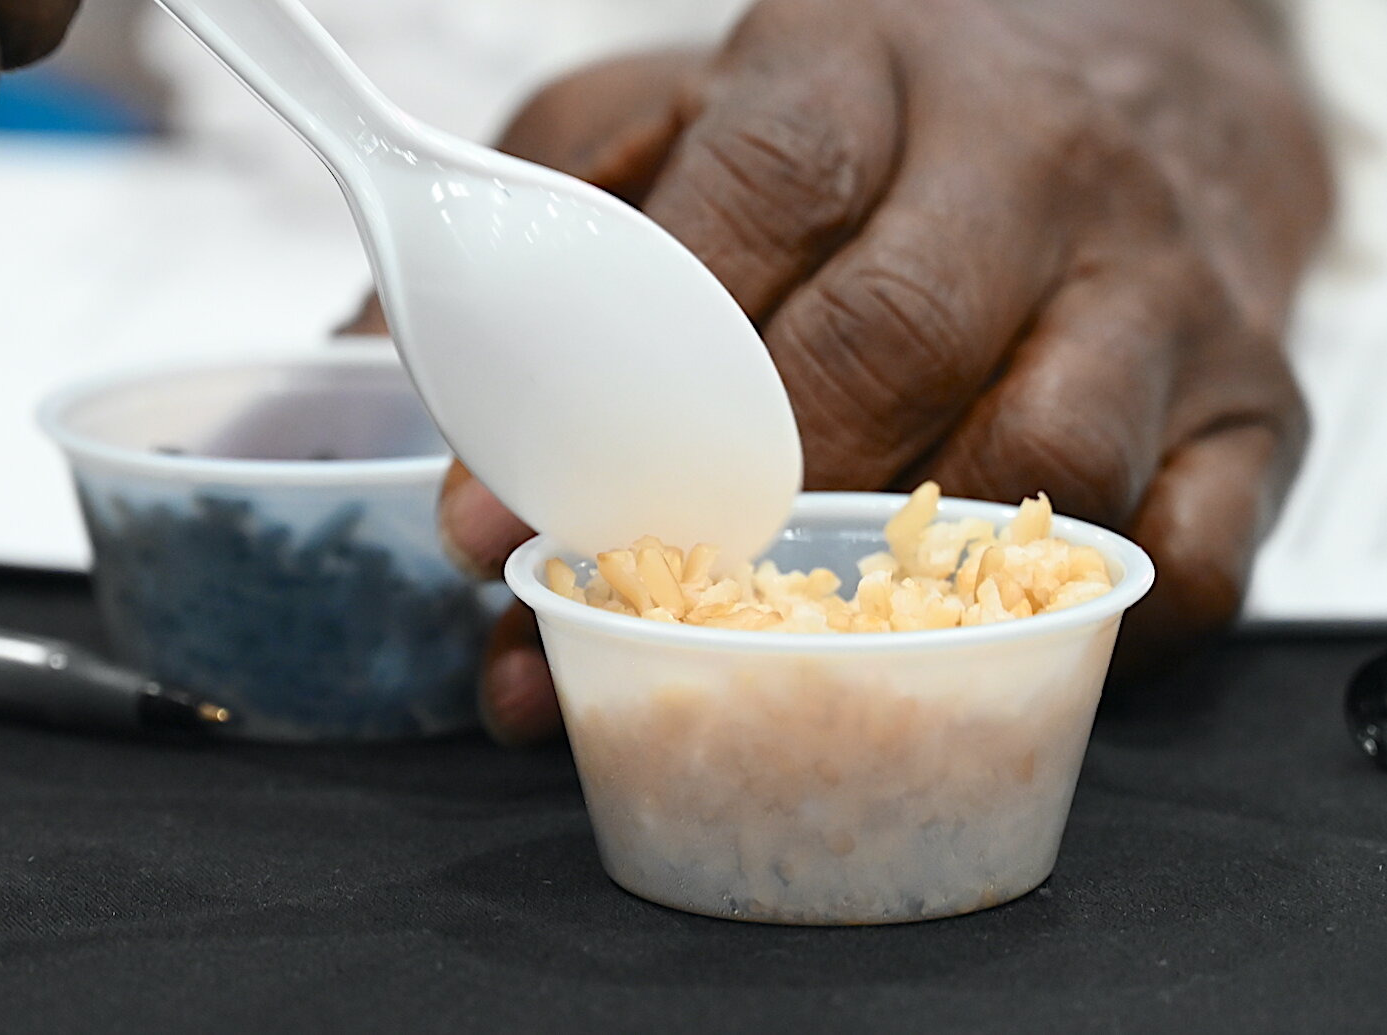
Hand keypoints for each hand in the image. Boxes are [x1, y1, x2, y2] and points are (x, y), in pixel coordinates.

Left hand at [355, 0, 1333, 742]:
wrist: (1145, 85)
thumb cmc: (882, 131)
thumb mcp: (700, 114)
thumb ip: (555, 213)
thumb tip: (382, 359)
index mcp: (865, 68)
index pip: (747, 206)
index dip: (612, 377)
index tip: (489, 515)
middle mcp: (1030, 163)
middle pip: (885, 343)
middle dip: (730, 507)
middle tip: (616, 604)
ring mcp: (1161, 288)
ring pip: (1039, 460)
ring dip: (888, 589)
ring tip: (775, 643)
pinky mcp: (1257, 405)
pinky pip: (1185, 558)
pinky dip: (1070, 630)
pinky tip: (969, 638)